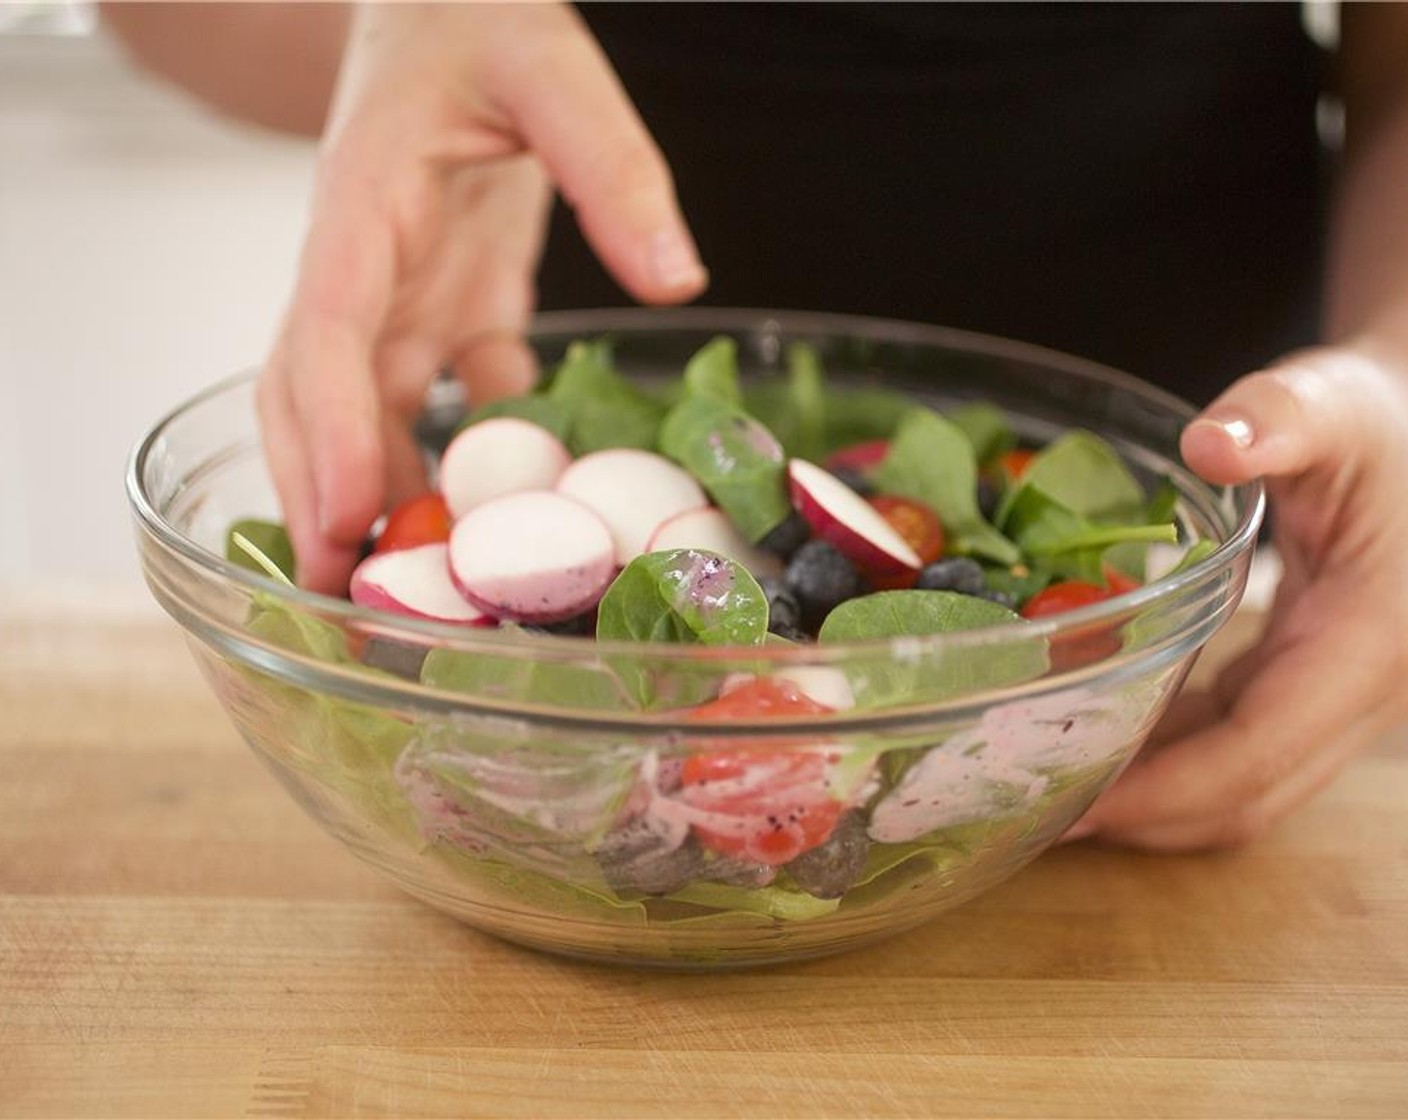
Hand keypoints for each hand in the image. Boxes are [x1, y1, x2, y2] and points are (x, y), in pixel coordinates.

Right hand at [258, 2, 706, 592]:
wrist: (446, 4)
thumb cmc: (474, 14)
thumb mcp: (550, 63)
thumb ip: (610, 161)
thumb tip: (674, 279)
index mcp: (361, 208)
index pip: (328, 329)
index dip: (332, 429)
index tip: (345, 515)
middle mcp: (364, 269)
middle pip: (315, 398)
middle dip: (321, 495)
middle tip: (343, 602)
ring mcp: (402, 295)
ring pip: (371, 414)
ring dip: (382, 497)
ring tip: (412, 593)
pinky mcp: (450, 306)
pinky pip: (454, 396)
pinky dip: (474, 460)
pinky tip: (512, 519)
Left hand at [1067, 343, 1407, 848]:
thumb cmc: (1377, 421)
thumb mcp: (1333, 404)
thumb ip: (1280, 419)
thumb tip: (1209, 443)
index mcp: (1367, 643)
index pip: (1259, 752)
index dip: (1167, 790)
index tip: (1079, 803)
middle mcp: (1357, 693)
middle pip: (1247, 795)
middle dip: (1146, 816)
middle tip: (1036, 807)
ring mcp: (1334, 700)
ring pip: (1244, 787)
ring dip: (1153, 801)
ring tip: (1049, 787)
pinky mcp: (1304, 688)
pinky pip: (1236, 751)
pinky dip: (1170, 763)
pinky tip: (1098, 740)